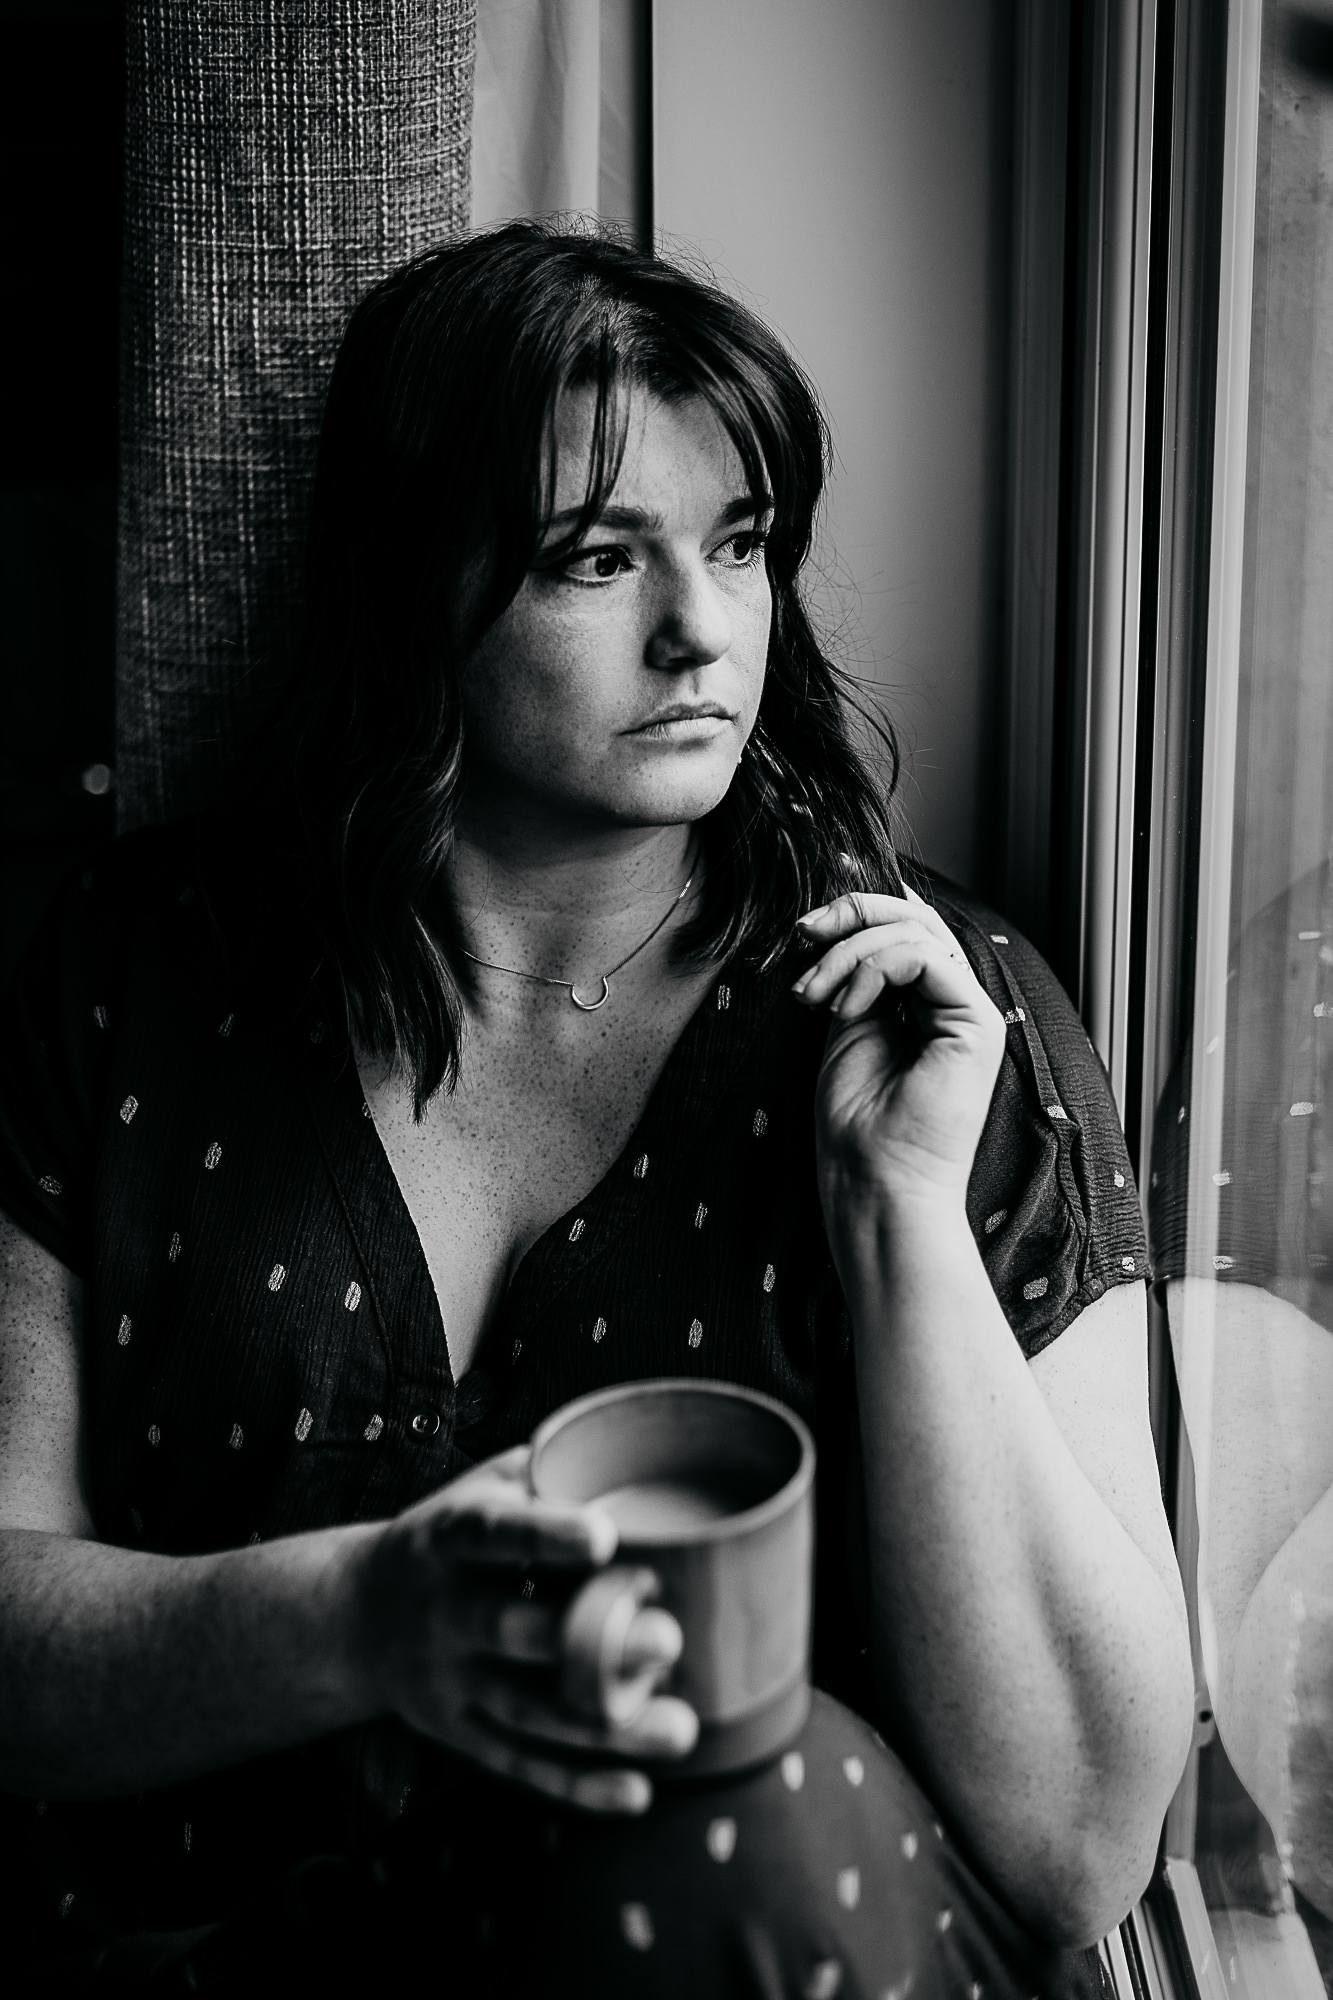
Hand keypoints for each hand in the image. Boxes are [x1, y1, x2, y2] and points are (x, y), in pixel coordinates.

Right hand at [347, 1445, 696, 1811]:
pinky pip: (519, 1764)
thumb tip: (635, 1456)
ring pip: (525, 1712)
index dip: (544, 1535)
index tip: (605, 1536)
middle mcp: (443, 1612)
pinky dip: (577, 1784)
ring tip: (678, 1728)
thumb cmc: (449, 1541)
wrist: (354, 1616)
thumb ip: (545, 1474)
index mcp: (446, 1540)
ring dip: (603, 1726)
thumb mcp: (477, 1490)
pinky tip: (635, 1790)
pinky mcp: (459, 1734)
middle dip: (587, 1640)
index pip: (491, 1533)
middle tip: (666, 1639)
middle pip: (509, 1630)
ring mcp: (449, 1681)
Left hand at [793, 888, 1004, 1207]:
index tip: (803, 930)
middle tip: (802, 936)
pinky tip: (847, 1009)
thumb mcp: (846, 1024)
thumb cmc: (856, 1122)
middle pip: (917, 916)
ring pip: (916, 930)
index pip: (907, 927)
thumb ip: (856, 976)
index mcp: (930, 1003)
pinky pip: (924, 957)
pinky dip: (872, 970)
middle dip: (851, 914)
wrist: (873, 1180)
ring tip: (813, 996)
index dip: (858, 910)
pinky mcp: (977, 1024)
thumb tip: (838, 924)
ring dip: (848, 953)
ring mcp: (973, 1012)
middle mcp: (957, 1002)